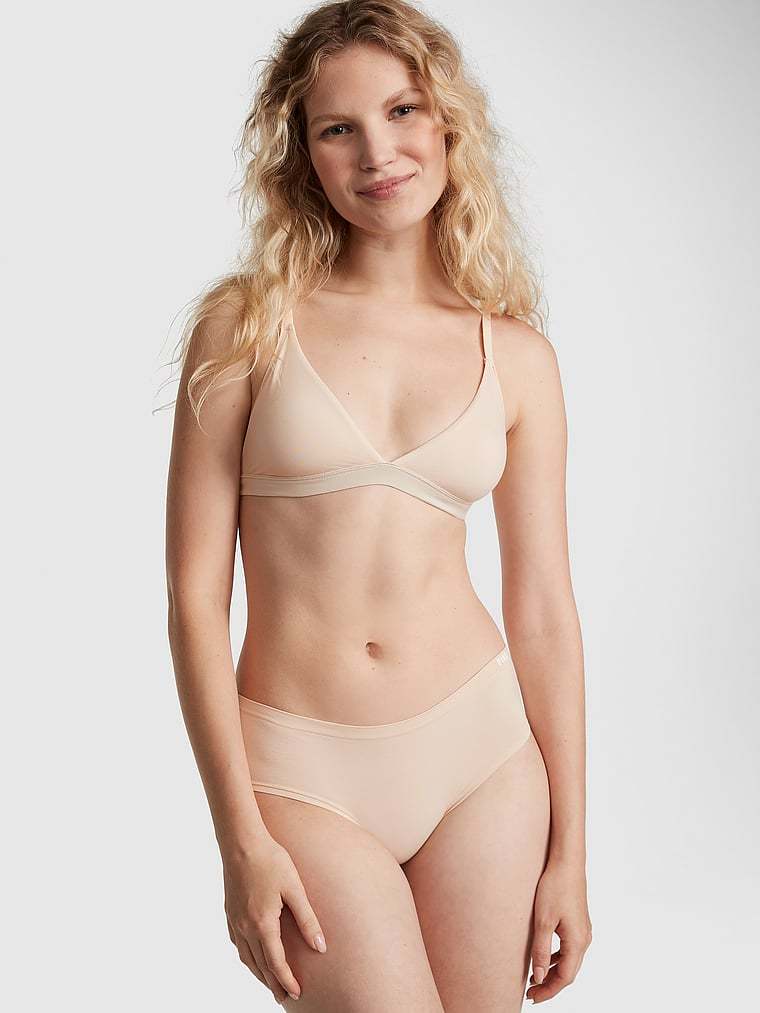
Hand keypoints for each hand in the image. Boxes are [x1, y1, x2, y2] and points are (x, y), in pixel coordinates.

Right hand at [222, 833, 327, 1003]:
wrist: (241, 842)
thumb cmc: (271, 860)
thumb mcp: (295, 889)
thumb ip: (307, 919)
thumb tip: (321, 946)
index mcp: (262, 924)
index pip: (275, 963)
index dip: (287, 980)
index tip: (296, 994)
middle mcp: (244, 927)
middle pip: (259, 965)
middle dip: (272, 983)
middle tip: (284, 997)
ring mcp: (234, 920)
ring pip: (246, 957)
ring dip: (258, 973)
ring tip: (270, 982)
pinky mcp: (230, 912)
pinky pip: (237, 944)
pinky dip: (247, 956)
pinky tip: (253, 955)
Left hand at [526, 858, 591, 1003]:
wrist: (567, 862)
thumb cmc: (555, 887)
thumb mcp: (543, 921)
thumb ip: (540, 951)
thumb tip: (538, 977)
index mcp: (577, 942)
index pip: (564, 977)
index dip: (548, 990)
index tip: (532, 997)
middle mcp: (584, 939)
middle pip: (569, 972)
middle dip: (550, 984)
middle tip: (531, 993)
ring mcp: (583, 931)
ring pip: (569, 961)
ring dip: (553, 971)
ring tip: (535, 978)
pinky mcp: (579, 922)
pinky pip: (569, 948)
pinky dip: (557, 958)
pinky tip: (545, 957)